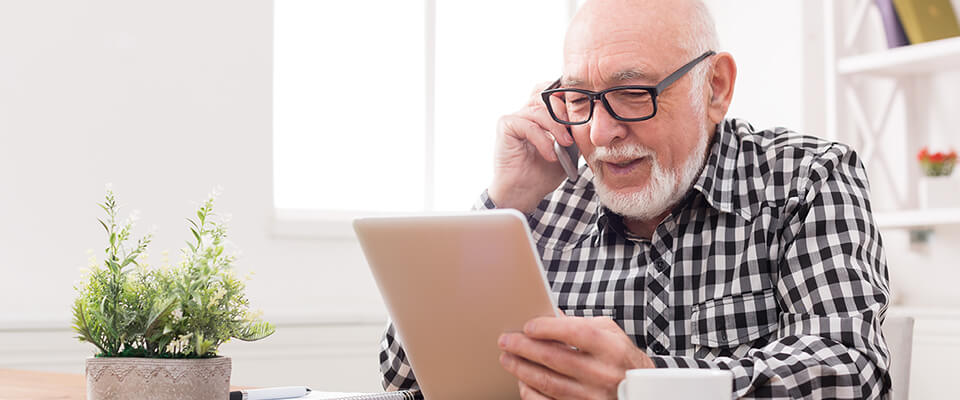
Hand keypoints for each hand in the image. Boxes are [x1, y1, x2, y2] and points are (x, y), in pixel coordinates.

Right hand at [489, 81, 575, 213]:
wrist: (525, 192)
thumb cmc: (543, 172)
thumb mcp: (568, 150)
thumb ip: (575, 132)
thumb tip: (592, 119)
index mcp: (539, 113)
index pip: (552, 91)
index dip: (566, 97)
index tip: (582, 111)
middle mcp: (525, 111)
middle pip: (547, 95)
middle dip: (564, 112)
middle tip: (575, 130)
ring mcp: (514, 117)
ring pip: (539, 110)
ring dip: (556, 127)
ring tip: (565, 144)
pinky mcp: (505, 126)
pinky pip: (528, 125)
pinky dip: (542, 140)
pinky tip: (550, 155)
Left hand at [498, 315, 654, 399]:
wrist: (641, 392)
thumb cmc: (622, 358)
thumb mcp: (610, 334)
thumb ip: (581, 323)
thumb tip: (550, 316)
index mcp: (611, 349)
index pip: (576, 334)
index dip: (548, 328)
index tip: (528, 326)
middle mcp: (602, 374)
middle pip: (555, 358)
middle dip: (524, 348)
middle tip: (506, 340)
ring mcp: (593, 397)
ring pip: (548, 383)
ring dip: (522, 369)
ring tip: (508, 358)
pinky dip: (531, 392)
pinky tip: (522, 382)